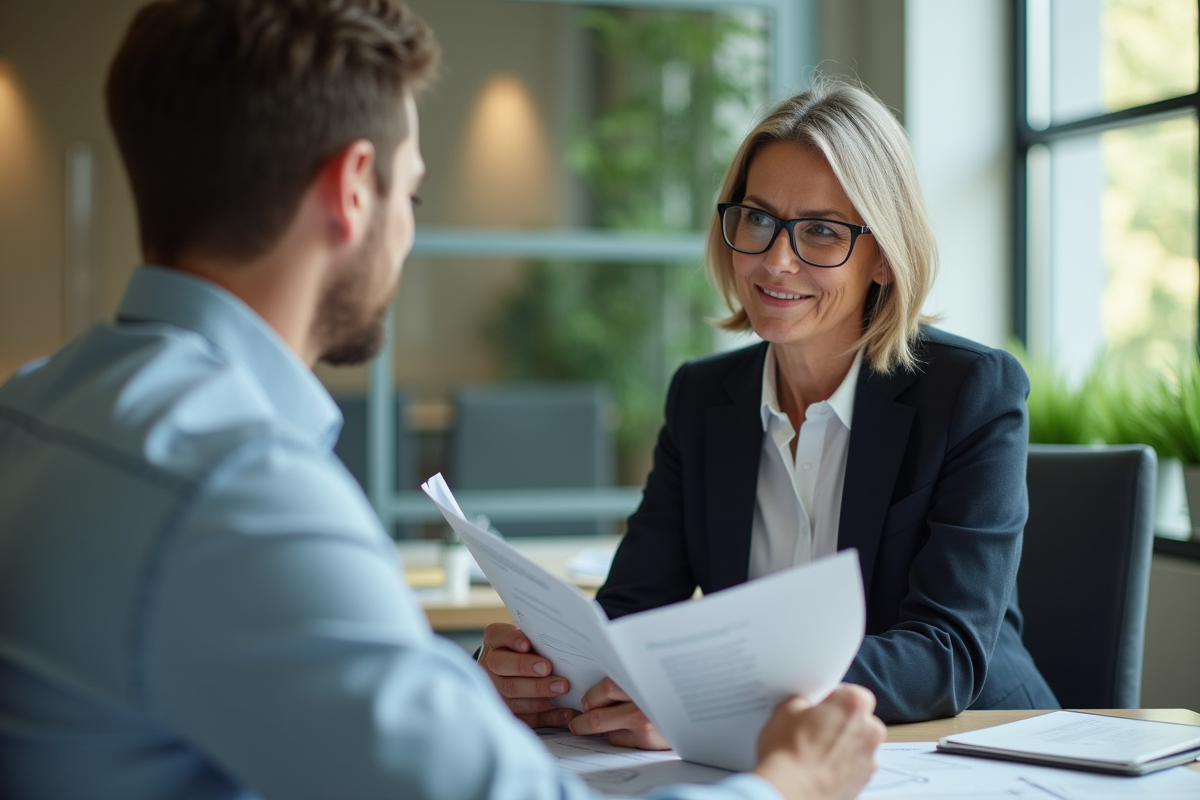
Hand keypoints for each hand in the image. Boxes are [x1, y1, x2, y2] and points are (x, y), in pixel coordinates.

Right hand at [479, 623, 576, 728]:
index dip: (512, 640)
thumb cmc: (530, 648)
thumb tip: (560, 637)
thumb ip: (539, 635)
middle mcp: (489, 665)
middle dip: (526, 668)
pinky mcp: (508, 711)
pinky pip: (525, 717)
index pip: (499, 636)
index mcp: (495, 640)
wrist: (518, 668)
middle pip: (502, 666)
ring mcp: (495, 689)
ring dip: (538, 694)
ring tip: (561, 689)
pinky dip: (547, 716)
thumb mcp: (530, 635)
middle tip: (548, 668)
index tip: (527, 645)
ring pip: (511, 694)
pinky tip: (564, 712)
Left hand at [567, 677, 669, 749]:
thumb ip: (630, 680)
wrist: (698, 711)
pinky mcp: (645, 739)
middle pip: (597, 713)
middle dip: (582, 720)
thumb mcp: (653, 677)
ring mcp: (642, 722)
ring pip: (603, 727)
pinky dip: (614, 736)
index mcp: (640, 678)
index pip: (605, 688)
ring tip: (590, 725)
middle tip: (576, 721)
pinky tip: (621, 731)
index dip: (591, 696)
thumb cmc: (673, 691)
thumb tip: (601, 688)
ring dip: (597, 727)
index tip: (586, 701)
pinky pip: (618, 739)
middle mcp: (640, 700)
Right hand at [752, 684, 885, 799]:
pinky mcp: (864, 783)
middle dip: (839, 722)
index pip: (849, 692)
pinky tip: (817, 768)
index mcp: (854, 704)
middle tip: (812, 729)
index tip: (816, 707)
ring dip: (842, 746)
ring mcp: (869, 759)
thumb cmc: (789, 752)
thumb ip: (802, 702)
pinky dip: (840, 767)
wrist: (790, 792)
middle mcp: (870, 730)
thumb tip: (803, 706)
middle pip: (859, 719)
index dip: (830, 699)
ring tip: (812, 753)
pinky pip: (853, 767)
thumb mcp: (785, 710)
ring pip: (857, 745)